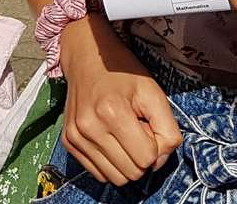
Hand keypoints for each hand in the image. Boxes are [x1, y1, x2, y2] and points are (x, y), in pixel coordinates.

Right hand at [59, 15, 181, 185]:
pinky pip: (98, 173)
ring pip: (115, 178)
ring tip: (123, 134)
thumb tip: (158, 162)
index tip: (148, 124)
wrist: (86, 57)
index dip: (155, 145)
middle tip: (136, 129)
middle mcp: (89, 128)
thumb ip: (167, 129)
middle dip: (141, 155)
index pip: (147, 159)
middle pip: (131, 173)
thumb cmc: (123, 72)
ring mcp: (75, 137)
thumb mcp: (153, 92)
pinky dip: (110, 162)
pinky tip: (110, 138)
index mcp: (112, 112)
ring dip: (126, 161)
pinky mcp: (68, 142)